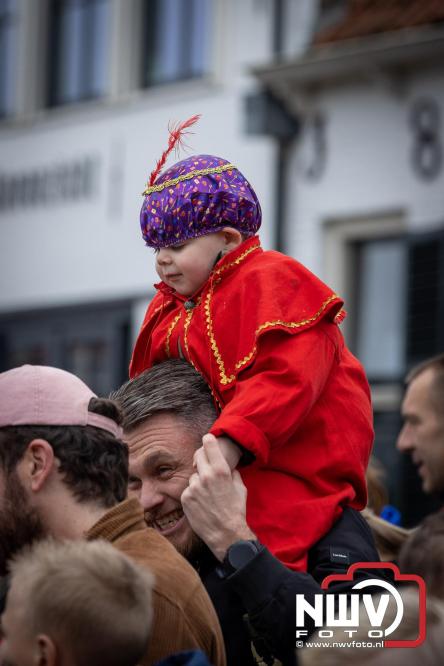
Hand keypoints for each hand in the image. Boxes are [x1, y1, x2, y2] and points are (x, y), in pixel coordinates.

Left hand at [182, 434, 255, 560]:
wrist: (225, 533)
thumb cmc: (235, 510)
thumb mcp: (240, 488)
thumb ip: (233, 474)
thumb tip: (229, 467)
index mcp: (221, 470)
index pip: (209, 445)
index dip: (208, 440)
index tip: (207, 438)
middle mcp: (205, 476)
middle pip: (198, 457)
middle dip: (202, 461)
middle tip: (207, 469)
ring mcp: (194, 487)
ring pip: (193, 476)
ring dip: (199, 482)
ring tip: (208, 495)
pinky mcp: (185, 498)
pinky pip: (188, 490)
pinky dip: (193, 494)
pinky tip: (202, 503)